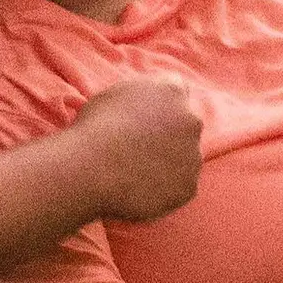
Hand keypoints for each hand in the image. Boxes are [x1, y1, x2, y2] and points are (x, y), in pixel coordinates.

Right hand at [66, 75, 200, 222]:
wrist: (90, 169)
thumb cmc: (92, 130)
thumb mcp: (113, 94)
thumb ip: (140, 95)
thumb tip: (144, 103)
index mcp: (171, 91)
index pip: (178, 92)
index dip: (162, 107)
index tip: (146, 120)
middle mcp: (190, 120)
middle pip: (186, 126)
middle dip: (170, 135)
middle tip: (140, 150)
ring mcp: (193, 156)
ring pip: (185, 160)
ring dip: (168, 164)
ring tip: (134, 175)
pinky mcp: (188, 187)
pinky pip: (180, 188)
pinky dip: (165, 191)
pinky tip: (140, 192)